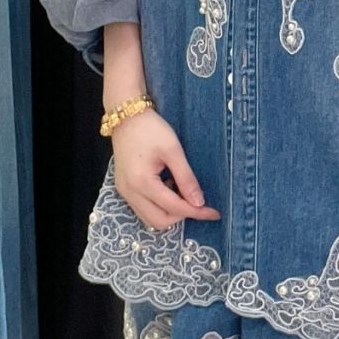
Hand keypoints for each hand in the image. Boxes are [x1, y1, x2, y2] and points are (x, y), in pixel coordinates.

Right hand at [110, 108, 221, 231]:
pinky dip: (159, 205)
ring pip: (150, 218)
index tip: (214, 213)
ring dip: (170, 212)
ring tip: (181, 190)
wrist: (126, 117)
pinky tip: (168, 187)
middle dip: (182, 215)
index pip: (174, 208)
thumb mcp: (173, 150)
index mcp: (142, 182)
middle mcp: (130, 192)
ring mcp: (124, 192)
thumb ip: (186, 178)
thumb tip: (199, 202)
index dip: (196, 212)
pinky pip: (143, 208)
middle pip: (160, 221)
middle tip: (198, 201)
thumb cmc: (150, 129)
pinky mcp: (124, 189)